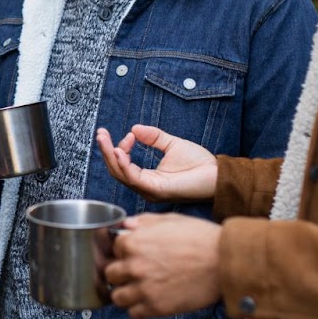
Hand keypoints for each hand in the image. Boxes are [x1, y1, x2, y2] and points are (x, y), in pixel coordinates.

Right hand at [96, 124, 218, 202]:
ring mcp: (149, 190)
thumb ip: (153, 137)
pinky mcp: (156, 190)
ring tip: (104, 140)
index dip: (120, 148)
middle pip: (117, 171)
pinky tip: (120, 151)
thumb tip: (134, 128)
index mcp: (148, 178)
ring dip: (111, 156)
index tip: (130, 134)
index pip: (124, 165)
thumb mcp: (172, 144)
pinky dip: (124, 164)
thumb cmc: (199, 164)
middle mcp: (145, 186)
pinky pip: (134, 178)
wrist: (217, 174)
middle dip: (106, 151)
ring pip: (121, 175)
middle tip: (100, 134)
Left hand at [105, 214, 223, 317]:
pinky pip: (133, 313)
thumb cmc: (201, 238)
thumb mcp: (170, 220)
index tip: (133, 254)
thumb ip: (143, 222)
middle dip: (121, 272)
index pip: (113, 248)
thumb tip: (125, 225)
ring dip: (126, 293)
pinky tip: (150, 300)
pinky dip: (139, 308)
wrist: (224, 262)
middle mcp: (134, 266)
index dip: (124, 250)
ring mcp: (143, 289)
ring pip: (117, 297)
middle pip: (110, 274)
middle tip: (134, 272)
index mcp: (134, 242)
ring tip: (139, 289)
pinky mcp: (156, 308)